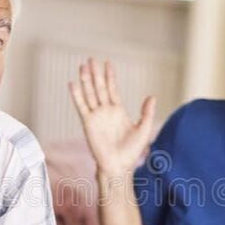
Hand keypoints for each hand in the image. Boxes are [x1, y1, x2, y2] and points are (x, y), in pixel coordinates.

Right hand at [68, 58, 155, 176]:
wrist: (118, 165)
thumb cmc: (131, 152)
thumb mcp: (144, 130)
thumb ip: (146, 113)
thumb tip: (152, 96)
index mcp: (118, 111)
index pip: (112, 88)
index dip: (110, 76)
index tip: (107, 63)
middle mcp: (105, 111)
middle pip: (99, 87)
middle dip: (95, 73)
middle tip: (91, 59)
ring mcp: (96, 116)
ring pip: (89, 93)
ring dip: (86, 80)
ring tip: (82, 66)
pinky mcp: (88, 123)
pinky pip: (81, 106)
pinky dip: (77, 95)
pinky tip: (73, 84)